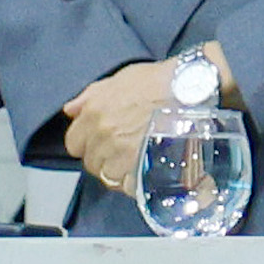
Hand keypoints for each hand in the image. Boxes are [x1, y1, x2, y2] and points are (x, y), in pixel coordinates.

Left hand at [59, 57, 175, 198]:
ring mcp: (121, 152)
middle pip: (91, 162)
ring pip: (108, 175)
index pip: (74, 143)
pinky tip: (144, 172)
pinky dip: (134, 182)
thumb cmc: (160, 80)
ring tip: (136, 161)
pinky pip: (127, 185)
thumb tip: (71, 110)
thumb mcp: (121, 78)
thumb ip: (92, 95)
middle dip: (104, 158)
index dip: (87, 143)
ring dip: (120, 171)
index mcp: (94, 112)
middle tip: (122, 151)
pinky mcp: (141, 165)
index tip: (100, 142)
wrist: (192, 89)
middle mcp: (103, 134)